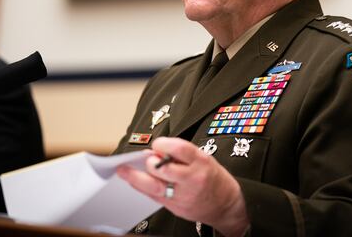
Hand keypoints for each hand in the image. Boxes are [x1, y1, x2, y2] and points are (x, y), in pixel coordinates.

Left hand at [117, 137, 248, 236]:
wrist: (226, 205)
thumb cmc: (214, 179)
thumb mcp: (205, 159)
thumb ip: (182, 155)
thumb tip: (157, 150)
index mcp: (201, 162)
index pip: (180, 149)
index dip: (165, 144)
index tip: (158, 143)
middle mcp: (192, 179)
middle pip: (164, 170)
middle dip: (150, 163)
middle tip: (146, 159)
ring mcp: (183, 195)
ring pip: (154, 186)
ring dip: (136, 177)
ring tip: (125, 170)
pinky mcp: (176, 208)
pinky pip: (154, 197)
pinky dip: (142, 188)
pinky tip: (134, 181)